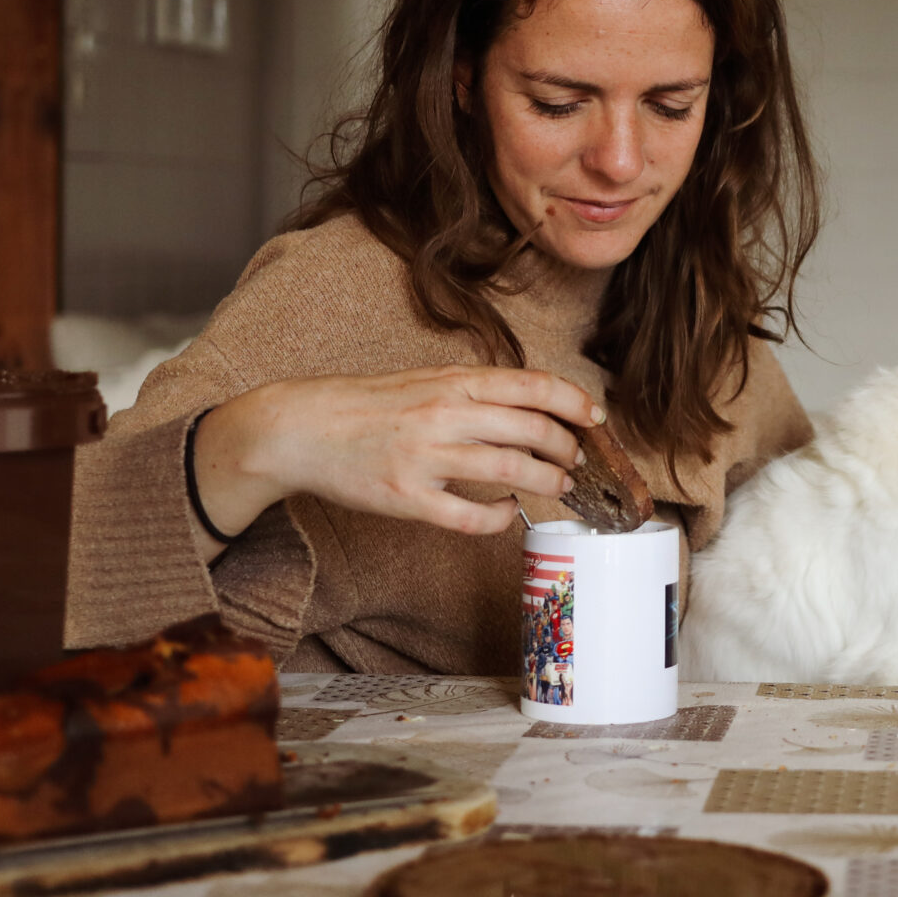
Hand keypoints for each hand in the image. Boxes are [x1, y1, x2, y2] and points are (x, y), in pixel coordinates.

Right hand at [190, 366, 603, 555]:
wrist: (302, 428)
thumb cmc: (366, 404)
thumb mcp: (423, 380)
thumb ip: (472, 390)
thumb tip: (528, 402)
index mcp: (451, 381)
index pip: (531, 386)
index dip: (573, 402)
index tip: (595, 417)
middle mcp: (444, 415)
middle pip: (532, 431)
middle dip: (566, 448)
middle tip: (577, 460)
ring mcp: (426, 458)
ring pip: (511, 471)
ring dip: (547, 481)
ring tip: (559, 486)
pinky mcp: (408, 498)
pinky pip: (471, 515)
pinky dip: (500, 517)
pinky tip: (507, 512)